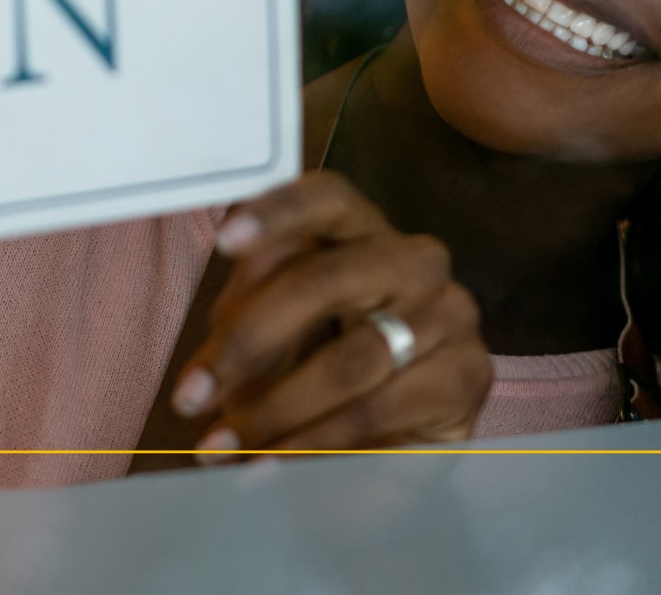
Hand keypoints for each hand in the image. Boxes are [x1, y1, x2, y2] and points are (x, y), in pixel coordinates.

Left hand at [170, 171, 491, 456]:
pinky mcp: (468, 374)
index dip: (277, 212)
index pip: (327, 198)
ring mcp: (449, 311)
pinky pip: (379, 410)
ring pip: (350, 358)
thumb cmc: (323, 358)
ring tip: (221, 443)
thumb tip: (229, 309)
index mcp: (362, 228)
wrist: (396, 434)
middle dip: (250, 341)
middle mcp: (412, 258)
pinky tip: (273, 463)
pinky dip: (316, 443)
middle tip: (191, 394)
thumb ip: (255, 299)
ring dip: (275, 409)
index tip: (225, 239)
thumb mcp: (279, 325)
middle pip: (326, 279)